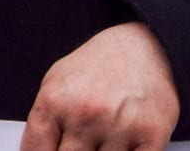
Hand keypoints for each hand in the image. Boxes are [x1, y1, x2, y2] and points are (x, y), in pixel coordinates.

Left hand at [21, 23, 176, 150]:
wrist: (142, 48)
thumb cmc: (97, 68)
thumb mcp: (56, 84)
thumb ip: (44, 121)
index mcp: (55, 100)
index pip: (37, 150)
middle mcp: (85, 114)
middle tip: (78, 145)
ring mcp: (119, 127)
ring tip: (101, 138)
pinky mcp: (152, 135)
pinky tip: (122, 147)